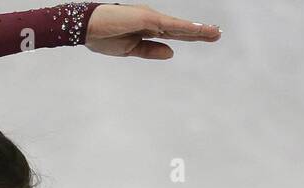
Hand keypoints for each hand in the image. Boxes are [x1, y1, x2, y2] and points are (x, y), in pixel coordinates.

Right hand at [85, 3, 220, 58]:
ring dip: (198, 30)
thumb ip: (151, 51)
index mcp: (147, 30)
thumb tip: (171, 53)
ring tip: (215, 33)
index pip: (173, 34)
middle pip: (180, 29)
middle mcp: (152, 22)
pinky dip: (186, 28)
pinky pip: (170, 26)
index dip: (190, 36)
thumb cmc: (103, 37)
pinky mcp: (147, 19)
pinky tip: (199, 31)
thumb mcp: (130, 49)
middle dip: (199, 33)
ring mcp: (151, 19)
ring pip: (179, 27)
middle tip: (217, 34)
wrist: (86, 28)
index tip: (206, 38)